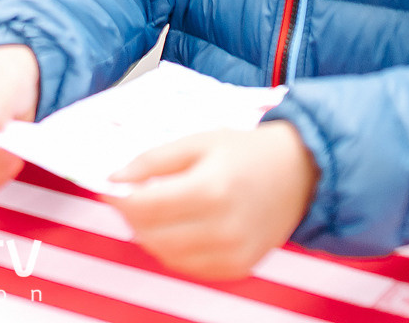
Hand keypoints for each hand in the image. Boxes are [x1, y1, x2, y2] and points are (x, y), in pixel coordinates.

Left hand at [107, 121, 318, 279]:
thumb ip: (152, 160)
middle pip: (151, 234)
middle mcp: (223, 228)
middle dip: (131, 215)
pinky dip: (173, 249)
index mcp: (211, 189)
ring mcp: (232, 253)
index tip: (109, 187)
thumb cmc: (249, 152)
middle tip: (131, 195)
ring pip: (165, 254)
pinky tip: (178, 226)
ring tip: (156, 208)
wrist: (299, 173)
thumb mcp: (197, 141)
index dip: (118, 198)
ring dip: (149, 233)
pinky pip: (188, 266)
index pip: (145, 207)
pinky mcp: (237, 267)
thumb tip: (115, 178)